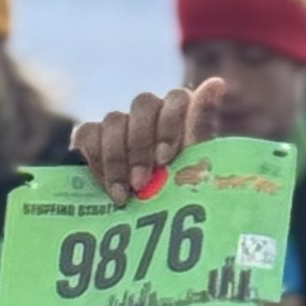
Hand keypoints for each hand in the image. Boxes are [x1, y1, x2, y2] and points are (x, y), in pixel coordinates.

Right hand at [71, 79, 227, 206]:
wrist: (150, 222)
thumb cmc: (179, 194)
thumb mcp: (196, 167)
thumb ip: (202, 125)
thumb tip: (217, 83)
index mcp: (181, 116)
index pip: (177, 98)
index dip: (170, 125)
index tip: (165, 159)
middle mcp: (151, 114)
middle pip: (143, 104)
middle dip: (141, 146)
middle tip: (141, 183)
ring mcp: (121, 123)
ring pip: (114, 120)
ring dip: (117, 159)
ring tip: (124, 195)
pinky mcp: (93, 136)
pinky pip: (88, 135)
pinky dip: (96, 162)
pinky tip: (108, 188)